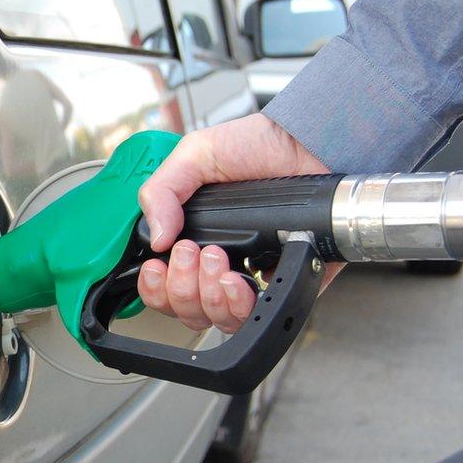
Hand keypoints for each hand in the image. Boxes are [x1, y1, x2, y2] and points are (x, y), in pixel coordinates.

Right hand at [136, 113, 338, 332]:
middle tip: (194, 251)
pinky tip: (241, 279)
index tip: (158, 265)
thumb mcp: (195, 155)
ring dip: (209, 296)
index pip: (163, 287)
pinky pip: (258, 316)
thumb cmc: (257, 145)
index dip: (155, 287)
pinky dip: (242, 305)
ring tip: (218, 260)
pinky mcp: (284, 282)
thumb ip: (162, 191)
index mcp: (193, 237)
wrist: (308, 144)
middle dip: (183, 287)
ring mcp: (252, 276)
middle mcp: (219, 264)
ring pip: (217, 319)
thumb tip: (155, 239)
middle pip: (187, 310)